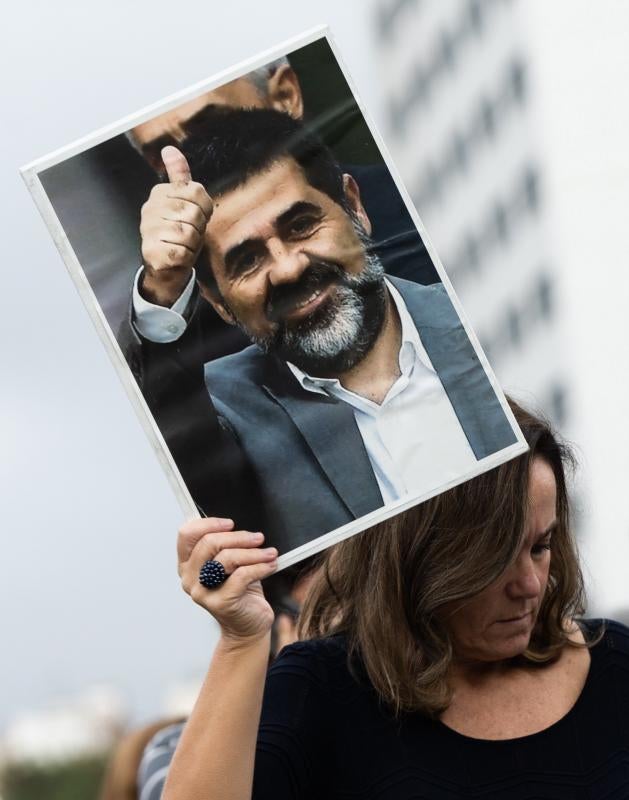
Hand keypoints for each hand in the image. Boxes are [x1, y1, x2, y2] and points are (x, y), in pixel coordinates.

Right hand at [139, 146, 212, 306]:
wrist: (166, 267)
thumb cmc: (179, 233)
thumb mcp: (184, 202)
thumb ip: (179, 177)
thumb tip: (169, 149)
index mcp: (159, 193)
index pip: (197, 192)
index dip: (204, 210)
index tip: (195, 218)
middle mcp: (149, 209)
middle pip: (194, 214)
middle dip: (198, 229)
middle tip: (189, 235)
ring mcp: (148, 230)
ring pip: (189, 234)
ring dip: (192, 244)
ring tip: (183, 245)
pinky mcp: (151, 252)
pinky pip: (182, 252)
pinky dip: (185, 258)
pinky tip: (177, 256)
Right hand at [178, 518, 277, 645]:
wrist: (248, 627)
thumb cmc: (240, 591)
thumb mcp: (229, 564)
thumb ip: (225, 545)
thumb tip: (237, 525)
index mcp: (187, 563)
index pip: (187, 534)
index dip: (209, 523)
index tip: (230, 524)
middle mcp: (189, 577)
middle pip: (210, 543)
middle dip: (238, 537)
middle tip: (258, 538)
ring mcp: (202, 592)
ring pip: (226, 558)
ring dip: (253, 552)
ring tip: (270, 553)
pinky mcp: (221, 603)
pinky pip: (242, 575)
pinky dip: (260, 567)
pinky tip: (271, 565)